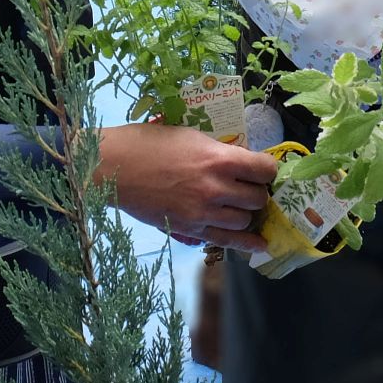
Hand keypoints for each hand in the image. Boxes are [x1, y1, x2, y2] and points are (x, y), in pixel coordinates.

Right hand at [96, 123, 276, 255]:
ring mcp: (203, 212)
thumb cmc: (149, 143)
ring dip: (246, 213)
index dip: (268, 170)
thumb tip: (241, 163)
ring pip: (245, 220)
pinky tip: (259, 245)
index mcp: (219, 158)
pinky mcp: (189, 229)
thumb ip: (219, 152)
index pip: (265, 169)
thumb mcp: (191, 136)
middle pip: (258, 198)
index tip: (263, 171)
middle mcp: (216, 188)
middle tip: (248, 188)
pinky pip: (226, 241)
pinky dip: (246, 243)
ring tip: (238, 206)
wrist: (113, 166)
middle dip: (257, 193)